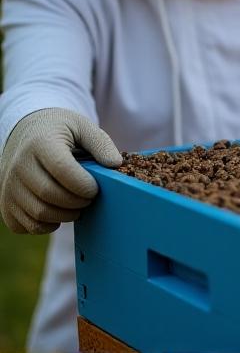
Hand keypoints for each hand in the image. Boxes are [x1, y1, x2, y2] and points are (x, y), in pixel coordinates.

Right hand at [0, 108, 121, 233]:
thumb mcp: (82, 126)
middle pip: (50, 194)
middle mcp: (19, 165)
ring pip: (39, 213)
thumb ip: (101, 143)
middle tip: (90, 198)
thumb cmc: (60, 131)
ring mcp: (9, 186)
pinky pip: (25, 225)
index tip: (96, 188)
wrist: (25, 133)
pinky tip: (59, 212)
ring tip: (78, 205)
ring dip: (66, 215)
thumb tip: (115, 165)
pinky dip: (47, 225)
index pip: (62, 170)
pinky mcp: (5, 203)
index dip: (84, 184)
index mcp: (41, 143)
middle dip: (78, 202)